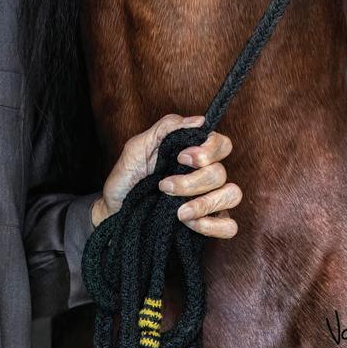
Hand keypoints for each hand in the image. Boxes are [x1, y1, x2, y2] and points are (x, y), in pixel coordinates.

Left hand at [91, 113, 240, 238]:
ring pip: (231, 195)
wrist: (114, 210)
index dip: (209, 150)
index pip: (222, 144)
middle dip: (192, 181)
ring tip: (179, 212)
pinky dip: (212, 225)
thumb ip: (167, 128)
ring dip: (205, 203)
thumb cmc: (127, 177)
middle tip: (165, 187)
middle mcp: (206, 175)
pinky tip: (189, 224)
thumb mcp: (139, 147)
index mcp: (193, 154)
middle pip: (221, 172)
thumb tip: (199, 120)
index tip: (182, 157)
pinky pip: (229, 227)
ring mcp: (209, 200)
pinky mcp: (208, 225)